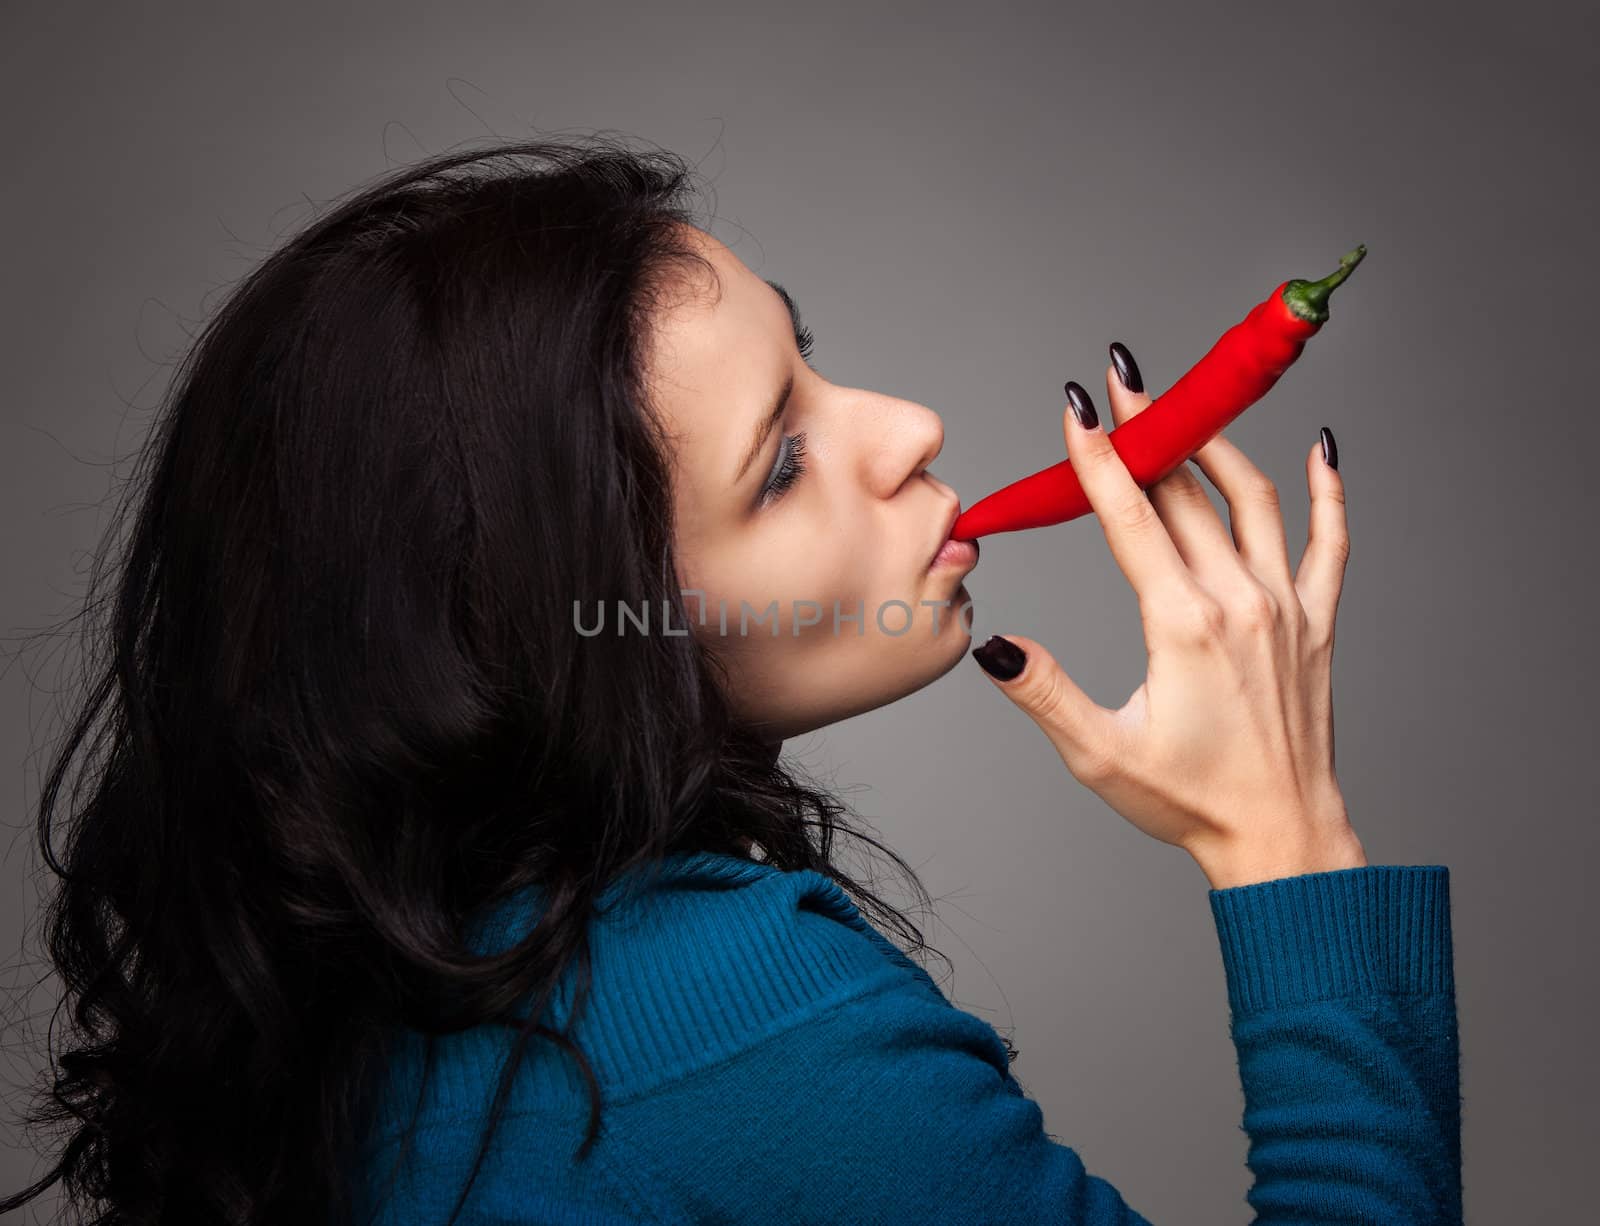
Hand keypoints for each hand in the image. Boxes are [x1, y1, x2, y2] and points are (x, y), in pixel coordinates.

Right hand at [971, 346, 1365, 888]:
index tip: (1076, 408)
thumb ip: (1044, 691)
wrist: (1281, 836)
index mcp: (1183, 624)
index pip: (1130, 517)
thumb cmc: (1191, 800)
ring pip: (1252, 499)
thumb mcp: (1100, 753)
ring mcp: (1286, 607)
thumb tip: (995, 645)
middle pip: (1185, 491)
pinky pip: (1331, 539)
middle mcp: (1239, 601)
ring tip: (1185, 404)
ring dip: (1215, 444)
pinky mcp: (1316, 623)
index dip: (1097, 459)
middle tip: (1119, 380)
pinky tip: (1321, 450)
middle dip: (1147, 429)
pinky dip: (1327, 490)